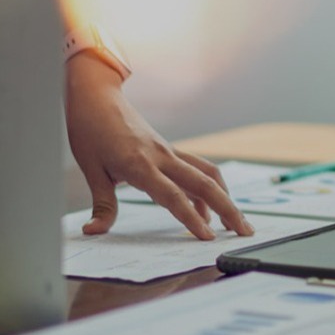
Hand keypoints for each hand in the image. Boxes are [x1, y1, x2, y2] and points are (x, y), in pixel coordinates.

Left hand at [67, 58, 250, 240]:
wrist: (97, 96)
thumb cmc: (90, 129)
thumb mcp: (90, 170)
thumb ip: (102, 205)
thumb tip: (94, 231)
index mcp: (140, 164)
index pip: (173, 196)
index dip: (192, 219)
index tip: (207, 237)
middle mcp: (161, 157)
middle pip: (205, 184)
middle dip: (228, 209)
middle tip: (244, 231)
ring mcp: (169, 152)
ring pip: (207, 175)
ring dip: (226, 197)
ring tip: (235, 222)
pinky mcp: (169, 151)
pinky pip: (196, 170)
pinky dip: (206, 190)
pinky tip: (205, 210)